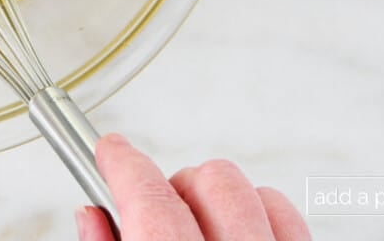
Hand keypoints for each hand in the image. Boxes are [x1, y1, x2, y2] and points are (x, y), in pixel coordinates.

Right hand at [76, 134, 310, 240]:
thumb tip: (93, 216)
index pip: (151, 201)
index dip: (124, 164)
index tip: (110, 150)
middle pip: (211, 182)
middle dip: (176, 186)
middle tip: (156, 210)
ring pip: (253, 192)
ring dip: (219, 199)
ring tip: (199, 227)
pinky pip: (290, 217)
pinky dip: (262, 215)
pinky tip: (240, 235)